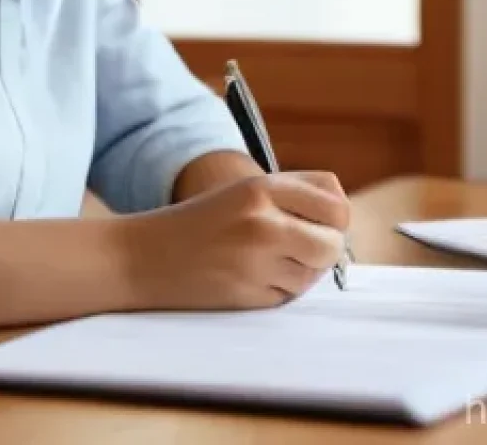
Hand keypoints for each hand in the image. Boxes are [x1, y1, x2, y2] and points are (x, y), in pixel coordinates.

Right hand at [125, 171, 350, 310]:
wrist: (143, 257)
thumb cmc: (198, 222)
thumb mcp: (243, 191)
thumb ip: (294, 192)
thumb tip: (343, 211)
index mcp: (260, 189)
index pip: (336, 205)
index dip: (334, 218)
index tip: (319, 222)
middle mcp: (262, 223)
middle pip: (333, 243)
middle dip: (323, 249)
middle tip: (297, 246)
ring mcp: (256, 263)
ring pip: (313, 275)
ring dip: (298, 272)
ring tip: (261, 259)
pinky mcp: (250, 296)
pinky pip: (289, 297)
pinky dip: (278, 291)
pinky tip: (248, 277)